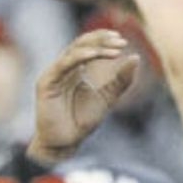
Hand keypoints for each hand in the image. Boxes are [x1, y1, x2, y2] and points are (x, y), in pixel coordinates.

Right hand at [29, 30, 138, 163]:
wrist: (65, 142)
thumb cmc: (81, 121)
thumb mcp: (107, 98)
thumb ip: (120, 80)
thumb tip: (136, 57)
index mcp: (75, 70)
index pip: (87, 46)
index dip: (103, 40)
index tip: (123, 41)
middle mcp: (63, 68)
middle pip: (80, 44)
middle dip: (100, 40)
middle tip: (120, 41)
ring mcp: (53, 74)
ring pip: (73, 52)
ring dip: (95, 48)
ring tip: (115, 50)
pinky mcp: (46, 82)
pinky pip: (63, 64)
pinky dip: (79, 57)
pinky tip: (95, 55)